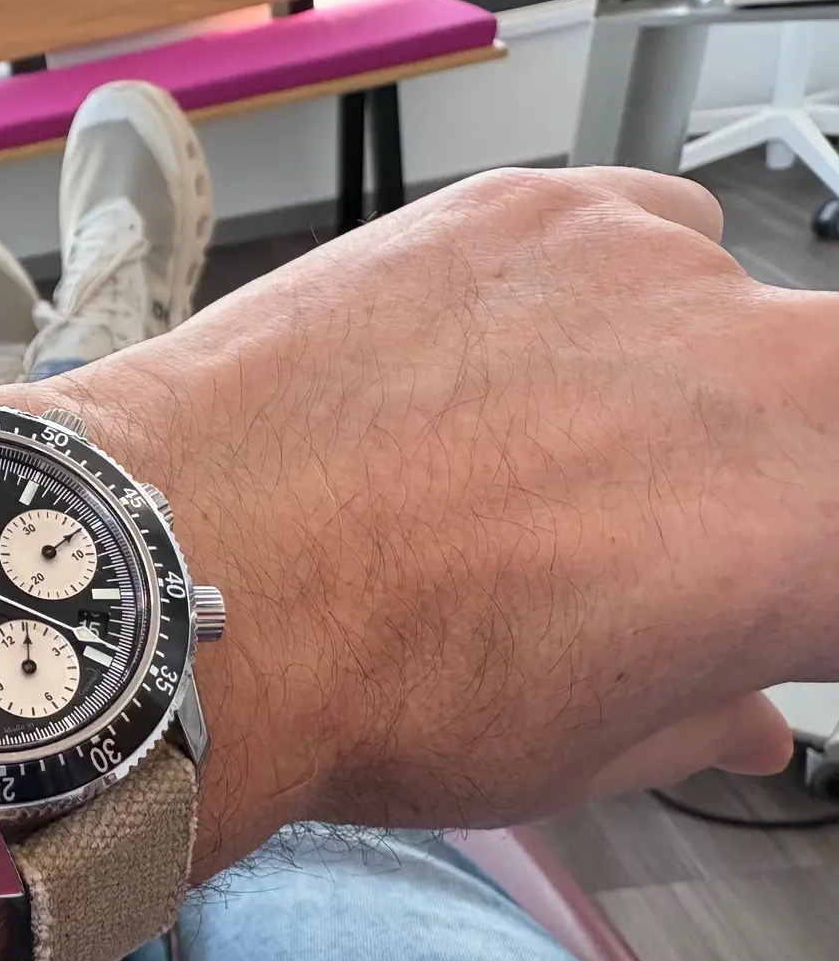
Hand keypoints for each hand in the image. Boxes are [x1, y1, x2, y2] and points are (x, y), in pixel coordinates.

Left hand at [0, 166, 830, 881]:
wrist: (185, 577)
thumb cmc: (355, 673)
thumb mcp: (569, 750)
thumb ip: (697, 715)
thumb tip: (742, 713)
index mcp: (800, 536)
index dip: (803, 590)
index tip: (757, 609)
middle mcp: (753, 377)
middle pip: (825, 404)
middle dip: (775, 469)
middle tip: (674, 522)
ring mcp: (639, 271)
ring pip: (735, 304)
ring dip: (684, 374)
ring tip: (553, 446)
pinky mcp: (528, 211)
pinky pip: (632, 228)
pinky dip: (600, 294)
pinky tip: (504, 362)